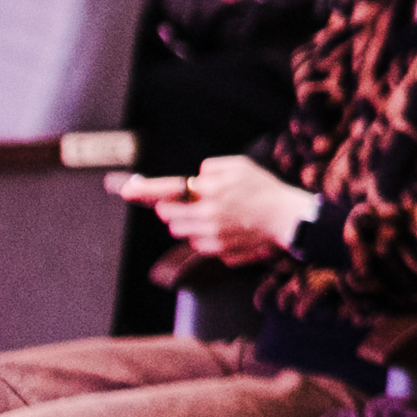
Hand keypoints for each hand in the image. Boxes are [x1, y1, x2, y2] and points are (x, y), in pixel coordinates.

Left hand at [156, 156, 312, 262]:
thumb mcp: (241, 165)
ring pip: (181, 232)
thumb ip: (212, 168)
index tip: (127, 190)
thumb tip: (196, 178)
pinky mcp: (220, 251)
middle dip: (171, 209)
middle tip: (185, 203)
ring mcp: (213, 236)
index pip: (168, 190)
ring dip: (186, 224)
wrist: (288, 218)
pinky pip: (198, 245)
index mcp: (210, 190)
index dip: (144, 190)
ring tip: (207, 216)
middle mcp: (208, 215)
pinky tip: (221, 229)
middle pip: (168, 216)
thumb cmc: (266, 188)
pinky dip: (202, 237)